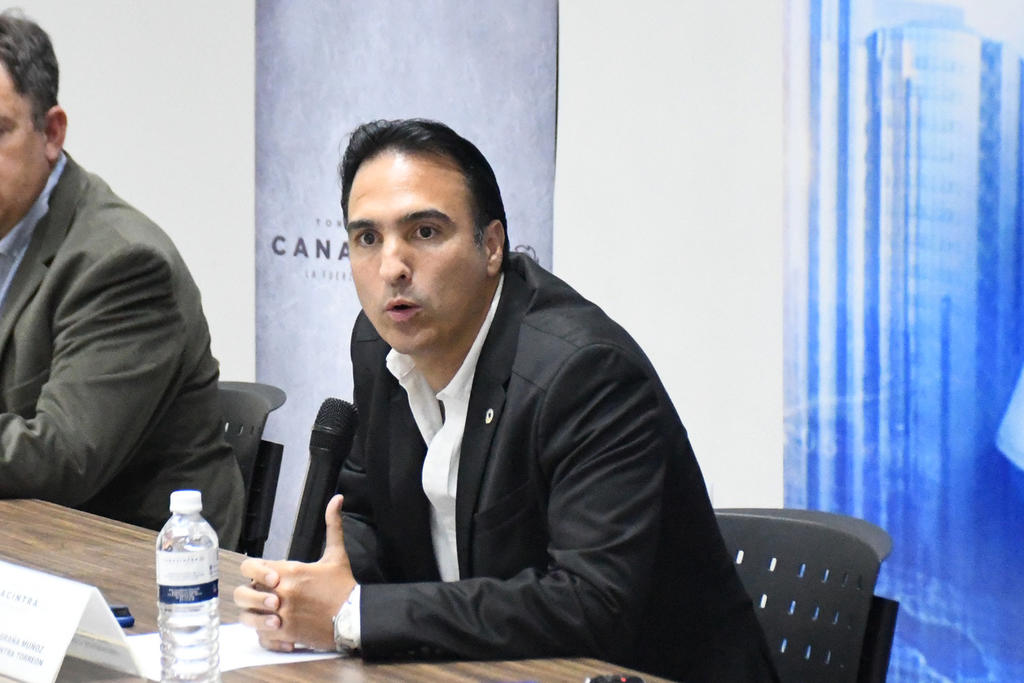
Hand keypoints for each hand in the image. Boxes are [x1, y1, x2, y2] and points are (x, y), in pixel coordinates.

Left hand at [233, 494, 356, 650]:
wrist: (355, 616)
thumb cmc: (343, 586)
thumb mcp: (336, 554)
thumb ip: (332, 525)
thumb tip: (337, 499)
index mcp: (290, 572)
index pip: (251, 567)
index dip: (253, 570)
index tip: (266, 576)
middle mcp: (282, 593)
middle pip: (243, 594)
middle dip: (248, 594)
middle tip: (260, 595)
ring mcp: (282, 615)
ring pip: (248, 618)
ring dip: (253, 615)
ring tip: (264, 614)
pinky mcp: (286, 634)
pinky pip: (261, 636)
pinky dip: (265, 633)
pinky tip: (275, 628)